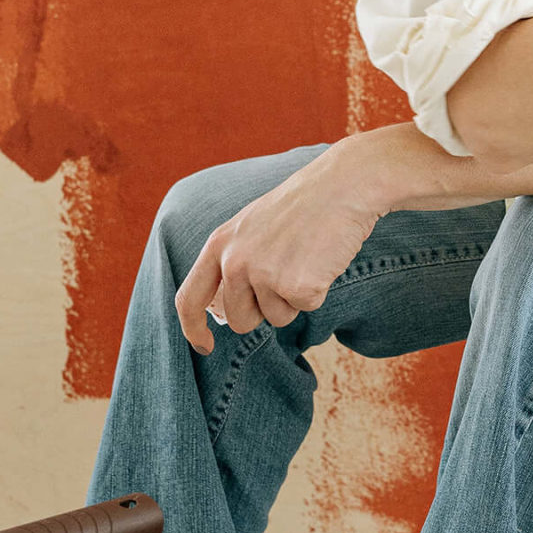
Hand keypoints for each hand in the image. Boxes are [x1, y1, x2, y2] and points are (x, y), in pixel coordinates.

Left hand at [175, 143, 385, 347]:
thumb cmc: (303, 205)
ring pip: (277, 318)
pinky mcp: (297, 287)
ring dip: (295, 298)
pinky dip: (319, 290)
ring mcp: (264, 275)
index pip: (189, 299)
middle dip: (265, 310)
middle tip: (288, 274)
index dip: (193, 329)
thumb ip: (234, 261)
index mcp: (219, 244)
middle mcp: (235, 262)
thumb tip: (232, 310)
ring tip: (307, 258)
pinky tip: (322, 260)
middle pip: (241, 320)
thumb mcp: (252, 226)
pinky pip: (307, 308)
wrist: (344, 185)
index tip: (205, 347)